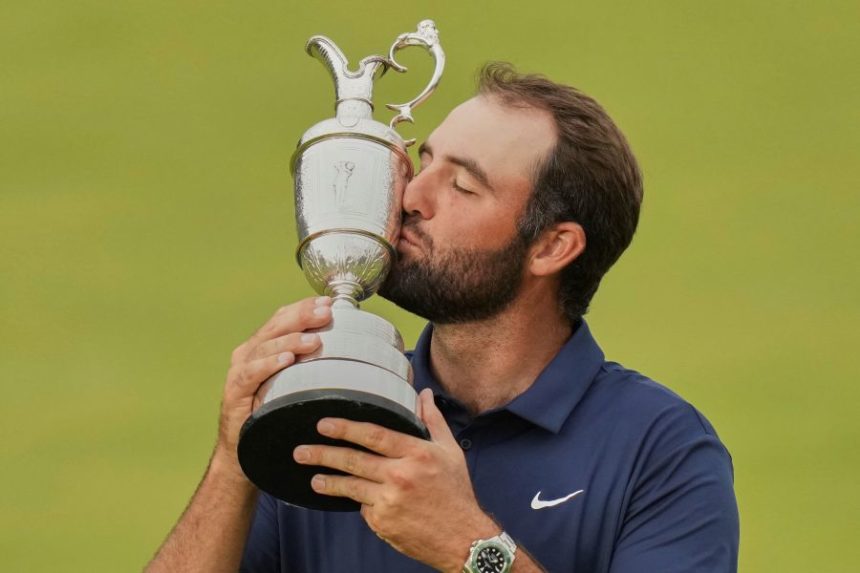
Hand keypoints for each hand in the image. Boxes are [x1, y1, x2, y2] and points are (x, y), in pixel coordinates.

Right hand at [212, 296, 332, 480]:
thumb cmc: (272, 414)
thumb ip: (309, 365)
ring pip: (265, 347)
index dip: (305, 307)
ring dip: (290, 340)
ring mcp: (239, 371)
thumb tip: (347, 348)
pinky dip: (269, 364)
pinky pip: (251, 373)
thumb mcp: (293, 385)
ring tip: (313, 340)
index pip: (283, 318)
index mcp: (263, 346)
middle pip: (276, 326)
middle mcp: (249, 353)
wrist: (242, 452)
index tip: (330, 302)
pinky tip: (286, 360)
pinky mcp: (234, 392)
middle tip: (326, 312)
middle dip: (302, 316)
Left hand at [293, 388, 499, 571]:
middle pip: (354, 460)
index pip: (374, 435)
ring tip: (313, 477)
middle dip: (323, 454)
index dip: (346, 428)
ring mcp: (389, 501)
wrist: (462, 538)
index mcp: (417, 454)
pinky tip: (352, 499)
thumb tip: (423, 394)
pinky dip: (358, 501)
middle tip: (302, 450)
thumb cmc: (456, 492)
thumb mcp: (450, 451)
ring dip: (327, 481)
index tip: (324, 424)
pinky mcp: (383, 523)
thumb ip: (432, 420)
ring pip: (350, 486)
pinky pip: (363, 508)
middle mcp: (401, 476)